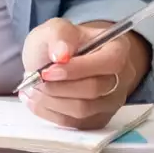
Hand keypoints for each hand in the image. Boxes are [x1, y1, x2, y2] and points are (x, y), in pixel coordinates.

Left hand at [20, 19, 134, 129]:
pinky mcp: (97, 119)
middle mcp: (121, 77)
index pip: (109, 62)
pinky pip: (75, 124)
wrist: (57, 60)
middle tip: (35, 80)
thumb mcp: (56, 28)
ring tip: (32, 89)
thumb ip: (59, 35)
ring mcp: (111, 102)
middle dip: (59, 86)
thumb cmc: (60, 42)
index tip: (47, 71)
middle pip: (94, 89)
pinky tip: (36, 100)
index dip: (78, 69)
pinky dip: (51, 113)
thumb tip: (61, 54)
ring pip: (84, 110)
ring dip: (53, 100)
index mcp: (117, 48)